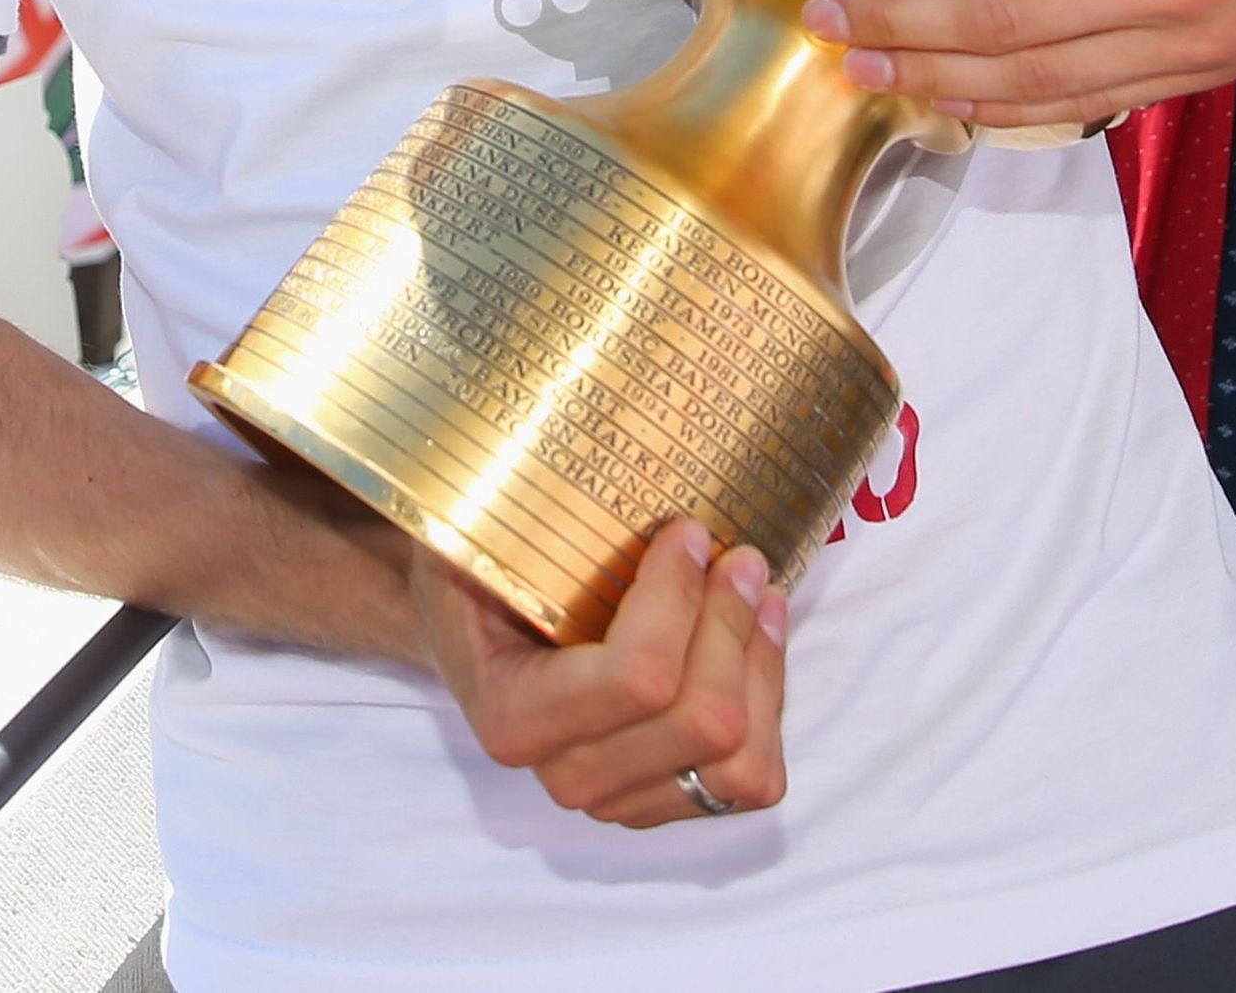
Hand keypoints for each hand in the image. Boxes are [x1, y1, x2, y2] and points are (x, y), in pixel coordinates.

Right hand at [411, 519, 787, 830]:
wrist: (468, 632)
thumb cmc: (479, 573)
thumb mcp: (476, 535)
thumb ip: (523, 516)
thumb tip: (592, 434)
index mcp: (513, 717)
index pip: (638, 678)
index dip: (682, 597)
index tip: (686, 532)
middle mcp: (567, 777)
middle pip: (704, 721)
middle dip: (733, 622)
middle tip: (738, 555)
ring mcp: (621, 802)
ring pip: (740, 760)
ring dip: (760, 666)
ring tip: (758, 594)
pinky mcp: (667, 801)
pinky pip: (753, 776)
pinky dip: (767, 703)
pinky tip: (756, 640)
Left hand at [810, 0, 1235, 126]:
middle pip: (1001, 20)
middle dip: (901, 24)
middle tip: (821, 18)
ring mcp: (1188, 38)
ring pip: (1038, 79)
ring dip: (941, 79)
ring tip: (864, 70)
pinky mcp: (1206, 67)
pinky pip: (1092, 102)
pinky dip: (1016, 111)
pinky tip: (959, 102)